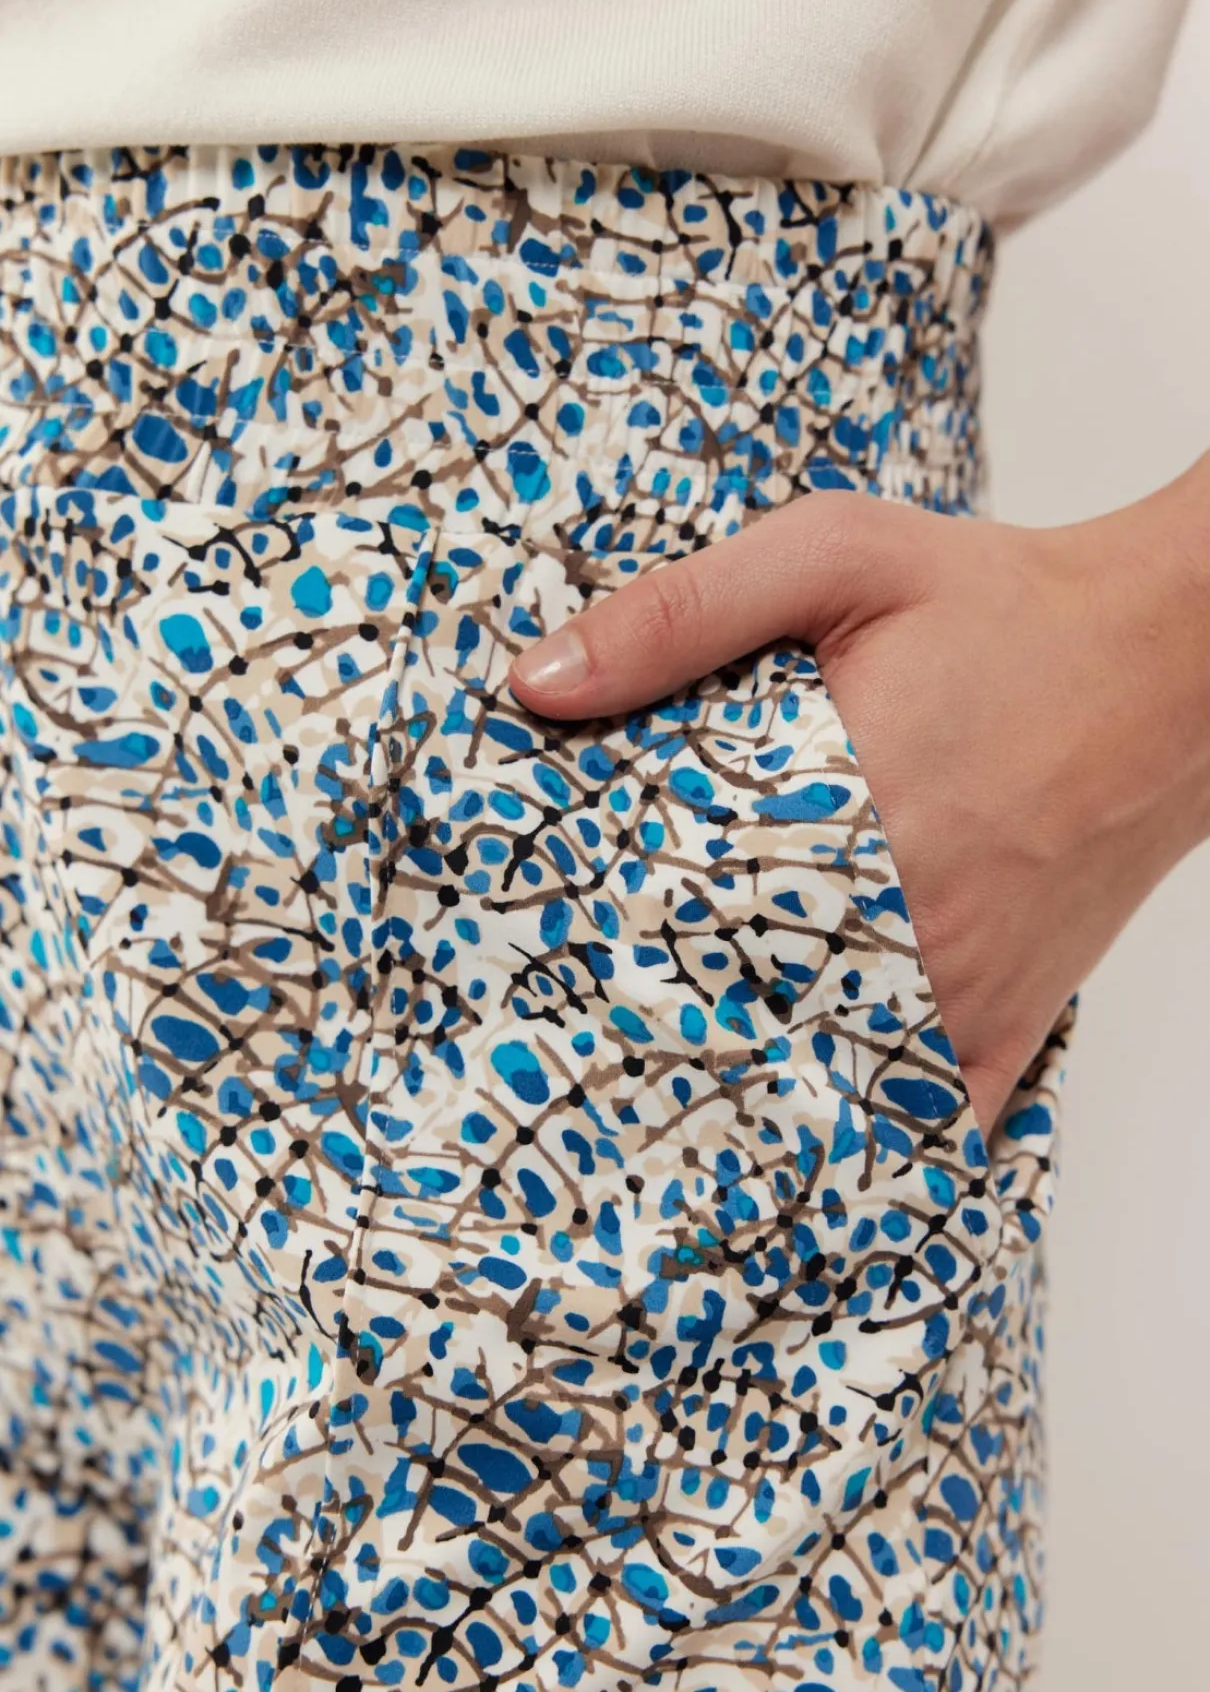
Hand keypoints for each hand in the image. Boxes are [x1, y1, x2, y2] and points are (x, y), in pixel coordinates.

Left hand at [509, 464, 1209, 1138]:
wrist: (1175, 662)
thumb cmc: (1005, 605)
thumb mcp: (833, 556)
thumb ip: (680, 614)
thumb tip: (536, 685)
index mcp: (833, 807)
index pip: (663, 914)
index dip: (582, 946)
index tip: (525, 966)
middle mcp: (898, 918)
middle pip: (726, 1011)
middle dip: (644, 1024)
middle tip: (562, 1039)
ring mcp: (962, 985)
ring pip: (816, 1080)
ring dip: (737, 1087)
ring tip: (651, 1094)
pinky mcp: (1014, 1017)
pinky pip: (929, 1118)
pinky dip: (861, 1132)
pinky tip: (792, 1135)